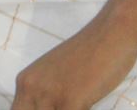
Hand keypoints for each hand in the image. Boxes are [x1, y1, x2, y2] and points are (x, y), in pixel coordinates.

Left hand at [10, 19, 136, 109]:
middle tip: (64, 108)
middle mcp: (29, 87)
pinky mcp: (70, 101)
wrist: (112, 33)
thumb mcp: (56, 75)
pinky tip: (89, 107)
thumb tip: (44, 107)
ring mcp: (48, 95)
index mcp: (24, 82)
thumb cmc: (90, 55)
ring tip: (79, 105)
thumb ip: (45, 97)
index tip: (52, 109)